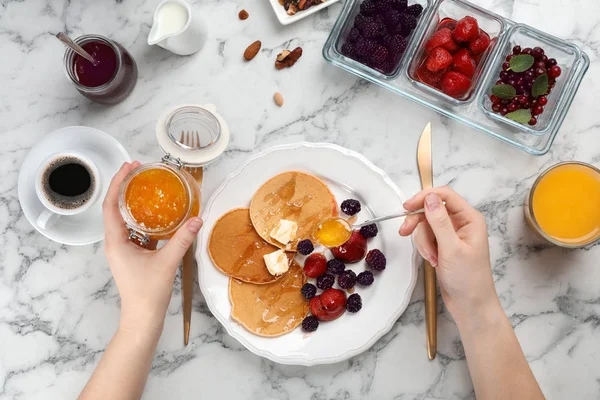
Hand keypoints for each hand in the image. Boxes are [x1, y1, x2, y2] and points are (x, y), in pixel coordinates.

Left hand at [103, 162, 202, 332]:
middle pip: (115, 208)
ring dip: (134, 202)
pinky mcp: (133, 255)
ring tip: (147, 187)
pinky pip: (136, 231)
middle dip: (125, 187)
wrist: (143, 318)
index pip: (111, 205)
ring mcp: (123, 249)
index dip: (118, 183)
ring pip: (125, 219)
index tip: (129, 167)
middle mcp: (116, 243)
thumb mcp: (167, 262)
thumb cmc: (148, 293)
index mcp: (116, 242)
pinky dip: (144, 219)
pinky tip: (159, 215)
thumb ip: (182, 239)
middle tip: (139, 170)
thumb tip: (197, 219)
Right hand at [399, 187, 498, 323]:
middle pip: (431, 209)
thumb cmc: (468, 278)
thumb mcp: (451, 248)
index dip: (424, 197)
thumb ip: (439, 221)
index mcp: (469, 218)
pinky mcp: (443, 246)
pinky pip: (427, 238)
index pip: (444, 195)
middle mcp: (461, 223)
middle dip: (418, 223)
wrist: (470, 305)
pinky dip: (425, 248)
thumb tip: (429, 197)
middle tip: (404, 232)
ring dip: (423, 241)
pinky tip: (432, 261)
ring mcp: (451, 235)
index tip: (406, 207)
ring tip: (432, 258)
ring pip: (426, 225)